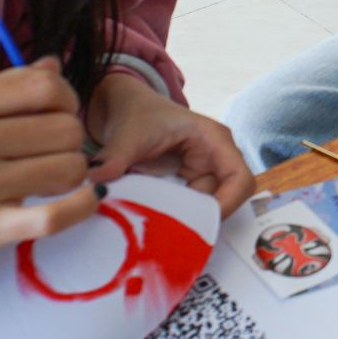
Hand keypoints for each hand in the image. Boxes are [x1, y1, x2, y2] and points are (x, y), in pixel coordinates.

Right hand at [0, 59, 100, 307]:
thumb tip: (52, 66)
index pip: (42, 85)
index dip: (65, 100)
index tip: (57, 117)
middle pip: (64, 125)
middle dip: (70, 140)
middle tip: (53, 156)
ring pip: (69, 165)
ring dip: (73, 175)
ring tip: (54, 183)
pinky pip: (59, 214)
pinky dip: (83, 206)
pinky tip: (80, 202)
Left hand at [85, 73, 255, 216]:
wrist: (126, 109)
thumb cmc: (137, 113)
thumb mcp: (127, 134)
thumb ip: (114, 159)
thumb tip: (96, 185)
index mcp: (214, 140)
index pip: (240, 180)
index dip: (228, 205)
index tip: (198, 223)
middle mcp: (216, 159)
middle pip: (225, 201)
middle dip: (198, 218)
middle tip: (165, 229)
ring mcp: (203, 175)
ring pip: (205, 211)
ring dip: (182, 219)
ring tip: (154, 224)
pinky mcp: (188, 187)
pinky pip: (189, 211)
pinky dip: (172, 218)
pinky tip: (152, 221)